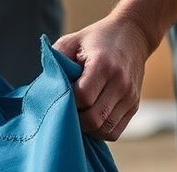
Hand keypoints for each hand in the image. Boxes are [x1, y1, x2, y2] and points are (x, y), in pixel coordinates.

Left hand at [53, 13, 156, 140]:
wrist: (133, 35)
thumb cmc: (96, 40)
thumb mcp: (71, 41)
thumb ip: (55, 61)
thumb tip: (42, 87)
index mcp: (103, 65)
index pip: (83, 97)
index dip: (68, 102)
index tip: (62, 97)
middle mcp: (120, 83)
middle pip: (94, 119)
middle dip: (76, 121)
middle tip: (66, 112)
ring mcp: (130, 97)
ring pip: (104, 130)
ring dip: (88, 129)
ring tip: (79, 116)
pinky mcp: (134, 106)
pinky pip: (114, 132)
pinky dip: (100, 131)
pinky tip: (91, 119)